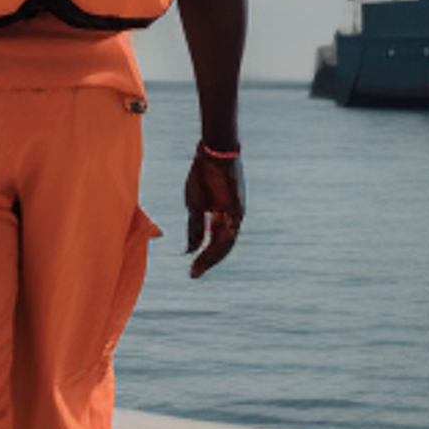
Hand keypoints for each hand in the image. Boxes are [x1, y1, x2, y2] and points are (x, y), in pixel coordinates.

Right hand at [184, 147, 243, 276]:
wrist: (213, 154)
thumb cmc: (203, 176)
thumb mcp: (194, 206)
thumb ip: (195, 229)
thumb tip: (190, 250)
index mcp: (220, 218)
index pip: (214, 244)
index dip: (203, 258)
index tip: (191, 271)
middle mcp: (231, 219)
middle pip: (221, 248)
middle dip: (207, 262)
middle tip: (193, 275)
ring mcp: (236, 215)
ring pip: (225, 244)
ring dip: (211, 257)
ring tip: (197, 268)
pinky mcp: (237, 209)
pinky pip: (229, 232)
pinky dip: (217, 244)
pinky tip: (206, 252)